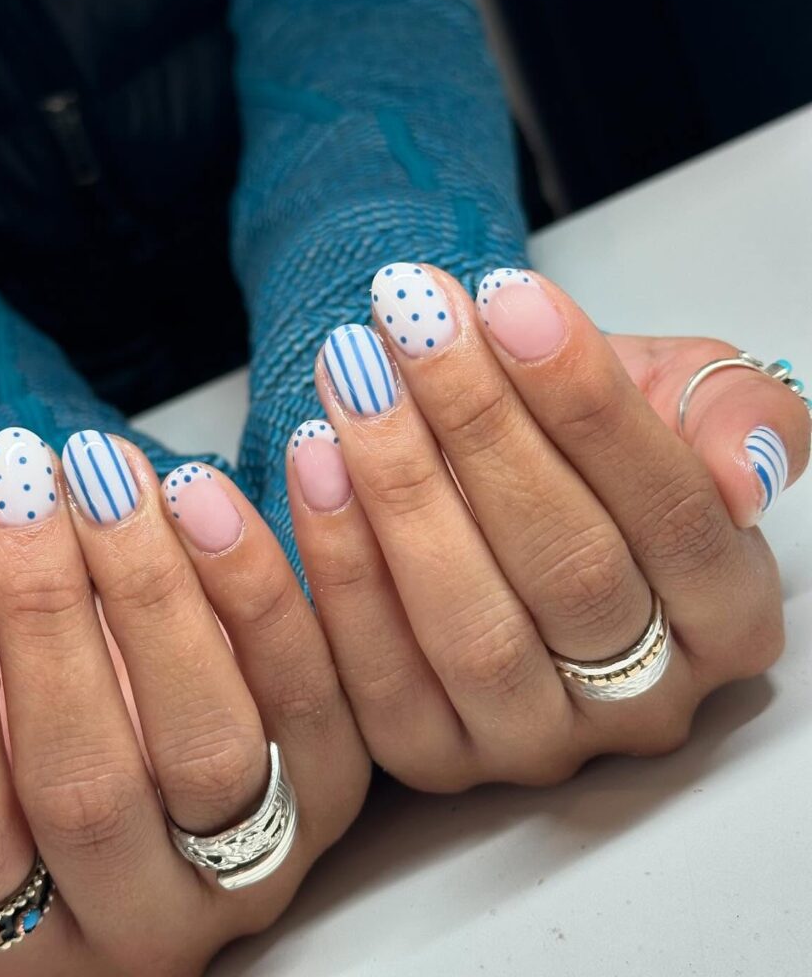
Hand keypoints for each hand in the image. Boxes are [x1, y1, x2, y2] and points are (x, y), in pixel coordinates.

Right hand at [0, 432, 367, 974]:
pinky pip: (311, 681)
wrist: (135, 673)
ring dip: (155, 593)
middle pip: (89, 787)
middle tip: (25, 488)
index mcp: (27, 935)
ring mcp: (260, 857)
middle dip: (45, 618)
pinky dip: (259, 580)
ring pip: (211, 739)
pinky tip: (206, 489)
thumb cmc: (16, 707)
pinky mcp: (338, 779)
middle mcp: (150, 917)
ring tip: (110, 476)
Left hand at [285, 263, 807, 790]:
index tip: (511, 298)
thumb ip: (737, 417)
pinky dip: (339, 560)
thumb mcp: (682, 405)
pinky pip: (378, 673)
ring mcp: (534, 741)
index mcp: (725, 617)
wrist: (498, 495)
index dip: (589, 403)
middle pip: (567, 570)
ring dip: (400, 487)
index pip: (673, 514)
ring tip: (355, 375)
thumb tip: (738, 472)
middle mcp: (641, 700)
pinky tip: (314, 458)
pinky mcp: (434, 754)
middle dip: (480, 427)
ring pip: (471, 630)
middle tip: (415, 322)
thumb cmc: (588, 450)